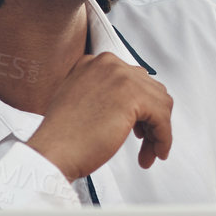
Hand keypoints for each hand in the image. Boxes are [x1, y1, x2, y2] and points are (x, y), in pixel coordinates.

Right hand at [26, 54, 172, 177]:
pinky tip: (154, 153)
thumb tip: (133, 106)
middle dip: (152, 120)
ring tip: (149, 152)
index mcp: (95, 63)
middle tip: (146, 143)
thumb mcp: (82, 101)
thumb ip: (106, 94)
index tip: (139, 127)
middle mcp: (109, 64)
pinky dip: (163, 138)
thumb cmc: (63, 136)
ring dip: (159, 131)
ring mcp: (121, 76)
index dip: (141, 107)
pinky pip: (162, 118)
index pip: (134, 80)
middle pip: (151, 90)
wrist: (52, 151)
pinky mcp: (133, 96)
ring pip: (160, 103)